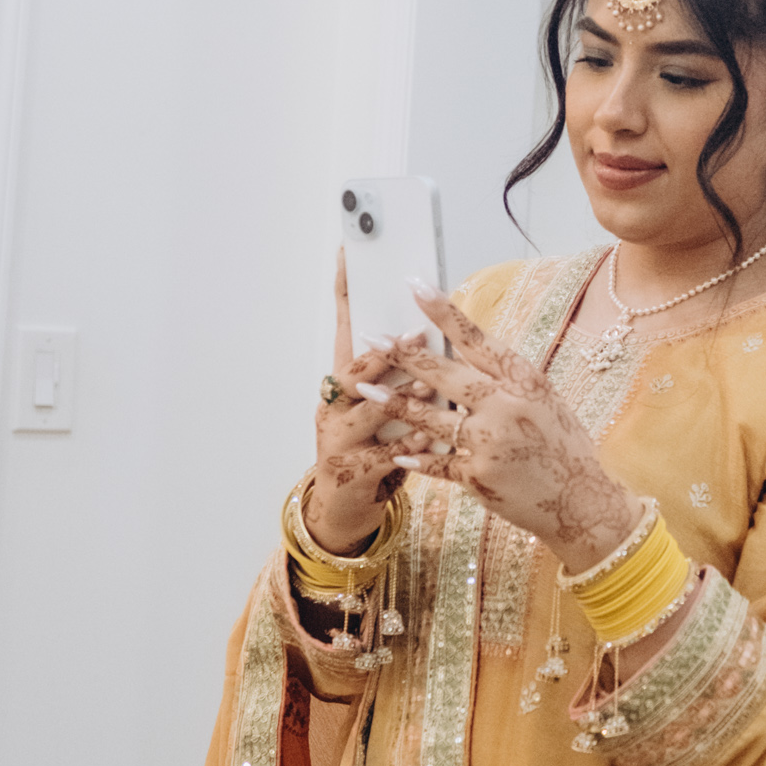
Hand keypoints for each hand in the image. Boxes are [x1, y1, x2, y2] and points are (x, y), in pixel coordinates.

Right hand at [302, 254, 427, 558]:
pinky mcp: (350, 470)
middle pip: (353, 369)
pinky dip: (408, 444)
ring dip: (399, 396)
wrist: (344, 511)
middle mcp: (334, 405)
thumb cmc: (375, 449)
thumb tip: (432, 328)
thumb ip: (401, 374)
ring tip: (426, 383)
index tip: (348, 255)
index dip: (345, 294)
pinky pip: (382, 454)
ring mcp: (338, 438)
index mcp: (344, 383)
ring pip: (367, 411)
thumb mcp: (384, 408)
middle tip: (415, 333)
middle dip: (384, 351)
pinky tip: (430, 435)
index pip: (344, 329)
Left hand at [372, 288, 638, 569]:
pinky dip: (418, 456)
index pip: (477, 339)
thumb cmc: (565, 447)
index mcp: (525, 380)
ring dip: (395, 403)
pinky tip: (398, 451)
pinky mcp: (478, 477)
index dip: (444, 313)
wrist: (584, 503)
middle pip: (445, 375)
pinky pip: (438, 462)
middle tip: (373, 338)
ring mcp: (490, 443)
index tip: (415, 287)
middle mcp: (506, 407)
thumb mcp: (544, 400)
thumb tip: (467, 353)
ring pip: (431, 418)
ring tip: (365, 390)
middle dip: (404, 356)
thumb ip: (506, 379)